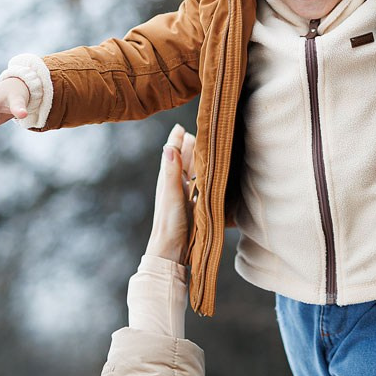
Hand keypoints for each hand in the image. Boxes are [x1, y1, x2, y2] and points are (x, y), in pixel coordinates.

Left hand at [145, 124, 195, 262]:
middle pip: (182, 160)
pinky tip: (207, 175)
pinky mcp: (191, 205)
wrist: (170, 250)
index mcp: (168, 180)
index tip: (181, 125)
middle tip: (196, 131)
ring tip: (202, 147)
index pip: (172, 153)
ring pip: (190, 171)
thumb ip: (172, 172)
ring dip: (195, 159)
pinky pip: (197, 185)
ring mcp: (183, 195)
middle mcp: (175, 185)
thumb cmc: (169, 223)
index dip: (176, 139)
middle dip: (188, 146)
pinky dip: (202, 175)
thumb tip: (168, 147)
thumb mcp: (172, 195)